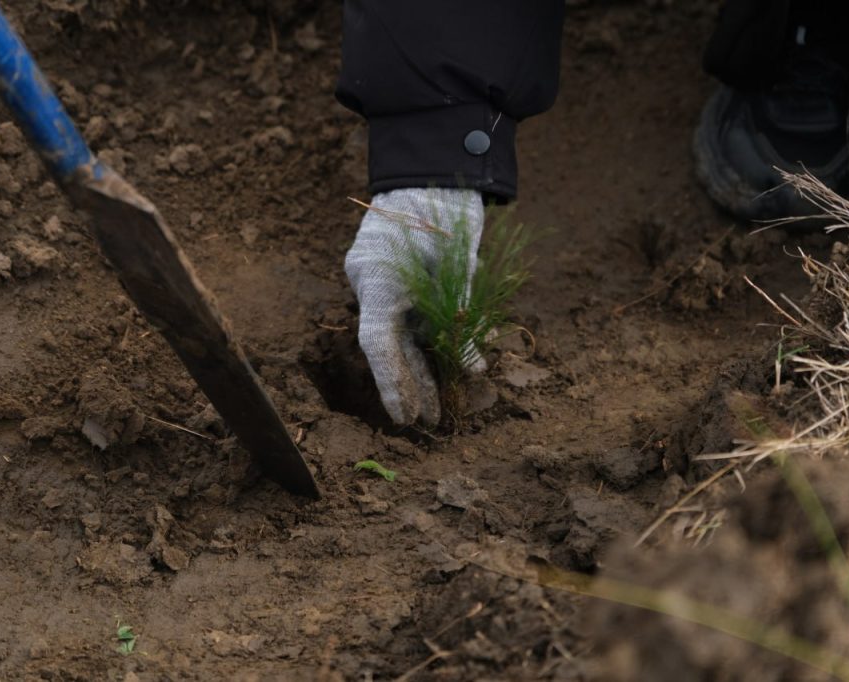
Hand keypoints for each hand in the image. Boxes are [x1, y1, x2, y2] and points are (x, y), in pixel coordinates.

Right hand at [344, 187, 483, 425]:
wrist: (433, 166)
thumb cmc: (446, 208)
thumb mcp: (462, 264)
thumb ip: (464, 315)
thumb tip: (475, 367)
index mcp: (377, 279)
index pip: (377, 343)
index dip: (391, 384)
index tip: (404, 417)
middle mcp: (373, 284)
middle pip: (390, 346)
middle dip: (411, 385)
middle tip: (428, 422)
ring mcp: (385, 281)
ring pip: (402, 335)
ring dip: (423, 368)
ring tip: (440, 405)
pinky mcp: (400, 278)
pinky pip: (412, 318)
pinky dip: (431, 340)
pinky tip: (451, 363)